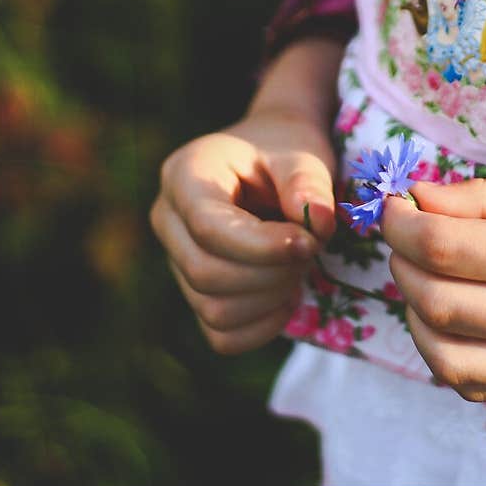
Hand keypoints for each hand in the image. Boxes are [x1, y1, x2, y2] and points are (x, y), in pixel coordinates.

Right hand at [150, 111, 336, 353]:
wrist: (274, 157)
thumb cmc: (285, 150)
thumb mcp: (301, 151)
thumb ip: (307, 183)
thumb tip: (317, 224)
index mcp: (184, 173)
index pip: (208, 228)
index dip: (262, 246)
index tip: (310, 241)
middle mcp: (168, 219)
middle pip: (206, 273)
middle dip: (270, 272)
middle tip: (311, 247)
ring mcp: (175, 259)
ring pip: (213, 309)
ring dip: (270, 298)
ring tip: (300, 265)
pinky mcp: (195, 292)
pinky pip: (221, 336)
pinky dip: (262, 327)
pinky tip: (288, 296)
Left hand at [382, 179, 485, 401]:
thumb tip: (418, 198)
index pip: (444, 248)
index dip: (402, 223)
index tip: (393, 202)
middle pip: (435, 301)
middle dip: (400, 261)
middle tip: (405, 231)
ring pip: (444, 356)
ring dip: (412, 313)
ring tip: (422, 274)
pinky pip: (475, 386)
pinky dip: (444, 354)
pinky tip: (449, 316)